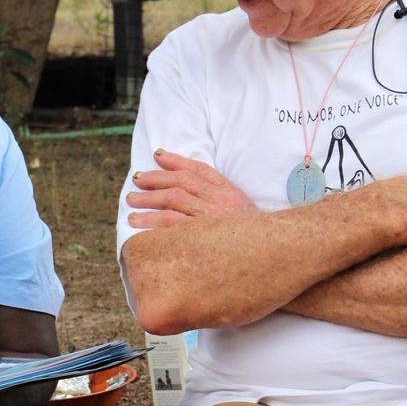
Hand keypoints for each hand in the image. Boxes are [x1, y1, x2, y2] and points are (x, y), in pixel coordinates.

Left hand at [126, 149, 255, 228]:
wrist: (275, 250)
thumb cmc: (255, 234)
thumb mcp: (243, 209)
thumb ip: (223, 198)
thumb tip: (197, 193)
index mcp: (227, 191)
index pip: (199, 170)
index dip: (176, 160)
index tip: (158, 155)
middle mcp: (218, 200)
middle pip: (180, 183)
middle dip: (156, 179)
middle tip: (136, 179)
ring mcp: (210, 217)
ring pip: (173, 201)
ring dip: (149, 200)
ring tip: (131, 203)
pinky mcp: (203, 236)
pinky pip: (173, 226)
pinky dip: (154, 223)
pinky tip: (139, 225)